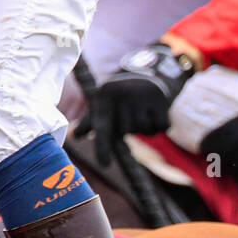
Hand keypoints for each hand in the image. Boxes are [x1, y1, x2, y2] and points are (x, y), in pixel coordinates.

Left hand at [81, 42, 196, 165]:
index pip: (102, 126)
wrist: (147, 73)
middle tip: (130, 114)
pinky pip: (160, 128)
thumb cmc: (119, 96)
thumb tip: (76, 136)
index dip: (102, 146)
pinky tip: (155, 112)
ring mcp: (143, 95)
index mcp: (105, 94)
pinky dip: (159, 125)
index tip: (104, 164)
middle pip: (125, 131)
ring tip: (142, 112)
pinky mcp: (161, 99)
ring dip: (144, 128)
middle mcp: (123, 93)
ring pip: (143, 130)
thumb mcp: (103, 102)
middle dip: (128, 129)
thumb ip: (90, 121)